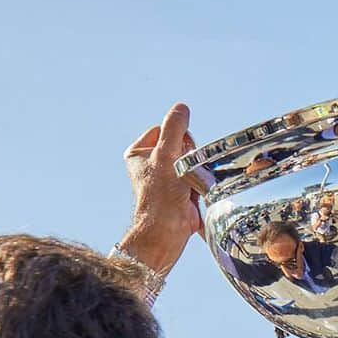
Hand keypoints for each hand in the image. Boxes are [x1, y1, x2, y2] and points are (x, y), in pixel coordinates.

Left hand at [119, 104, 201, 274]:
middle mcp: (149, 164)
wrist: (168, 229)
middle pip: (180, 143)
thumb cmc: (161, 194)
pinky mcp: (179, 190)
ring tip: (187, 185)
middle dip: (188, 155)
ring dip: (195, 170)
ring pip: (190, 159)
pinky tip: (193, 193)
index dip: (176, 138)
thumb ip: (174, 127)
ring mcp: (165, 177)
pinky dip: (199, 182)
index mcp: (138, 152)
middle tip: (182, 172)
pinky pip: (196, 175)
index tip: (175, 155)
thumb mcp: (166, 153)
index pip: (165, 128)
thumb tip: (181, 108)